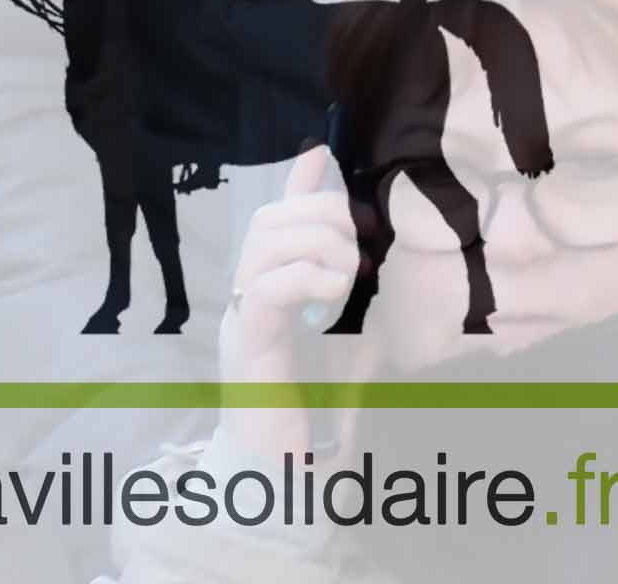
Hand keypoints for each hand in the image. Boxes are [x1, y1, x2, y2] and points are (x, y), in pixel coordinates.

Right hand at [218, 148, 363, 434]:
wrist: (290, 464)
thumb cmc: (322, 400)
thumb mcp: (356, 327)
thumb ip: (358, 284)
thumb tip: (376, 251)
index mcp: (271, 287)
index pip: (274, 217)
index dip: (300, 182)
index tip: (323, 153)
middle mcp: (246, 298)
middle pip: (268, 219)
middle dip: (320, 213)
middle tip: (358, 244)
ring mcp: (241, 320)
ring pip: (265, 244)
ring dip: (320, 245)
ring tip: (347, 276)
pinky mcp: (248, 346)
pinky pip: (267, 288)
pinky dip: (309, 278)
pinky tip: (334, 296)